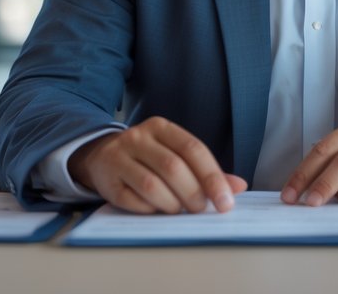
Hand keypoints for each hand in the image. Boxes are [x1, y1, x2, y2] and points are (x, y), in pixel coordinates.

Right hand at [68, 116, 246, 213]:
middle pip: (174, 168)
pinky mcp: (106, 179)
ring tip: (178, 210)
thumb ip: (205, 170)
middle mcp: (138, 137)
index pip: (193, 149)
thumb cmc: (147, 157)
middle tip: (200, 209)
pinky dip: (149, 210)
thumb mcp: (174, 154)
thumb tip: (238, 186)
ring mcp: (119, 157)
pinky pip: (132, 200)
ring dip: (171, 204)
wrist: (99, 156)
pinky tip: (155, 209)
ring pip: (152, 185)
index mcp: (161, 127)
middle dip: (193, 194)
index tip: (226, 202)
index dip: (213, 177)